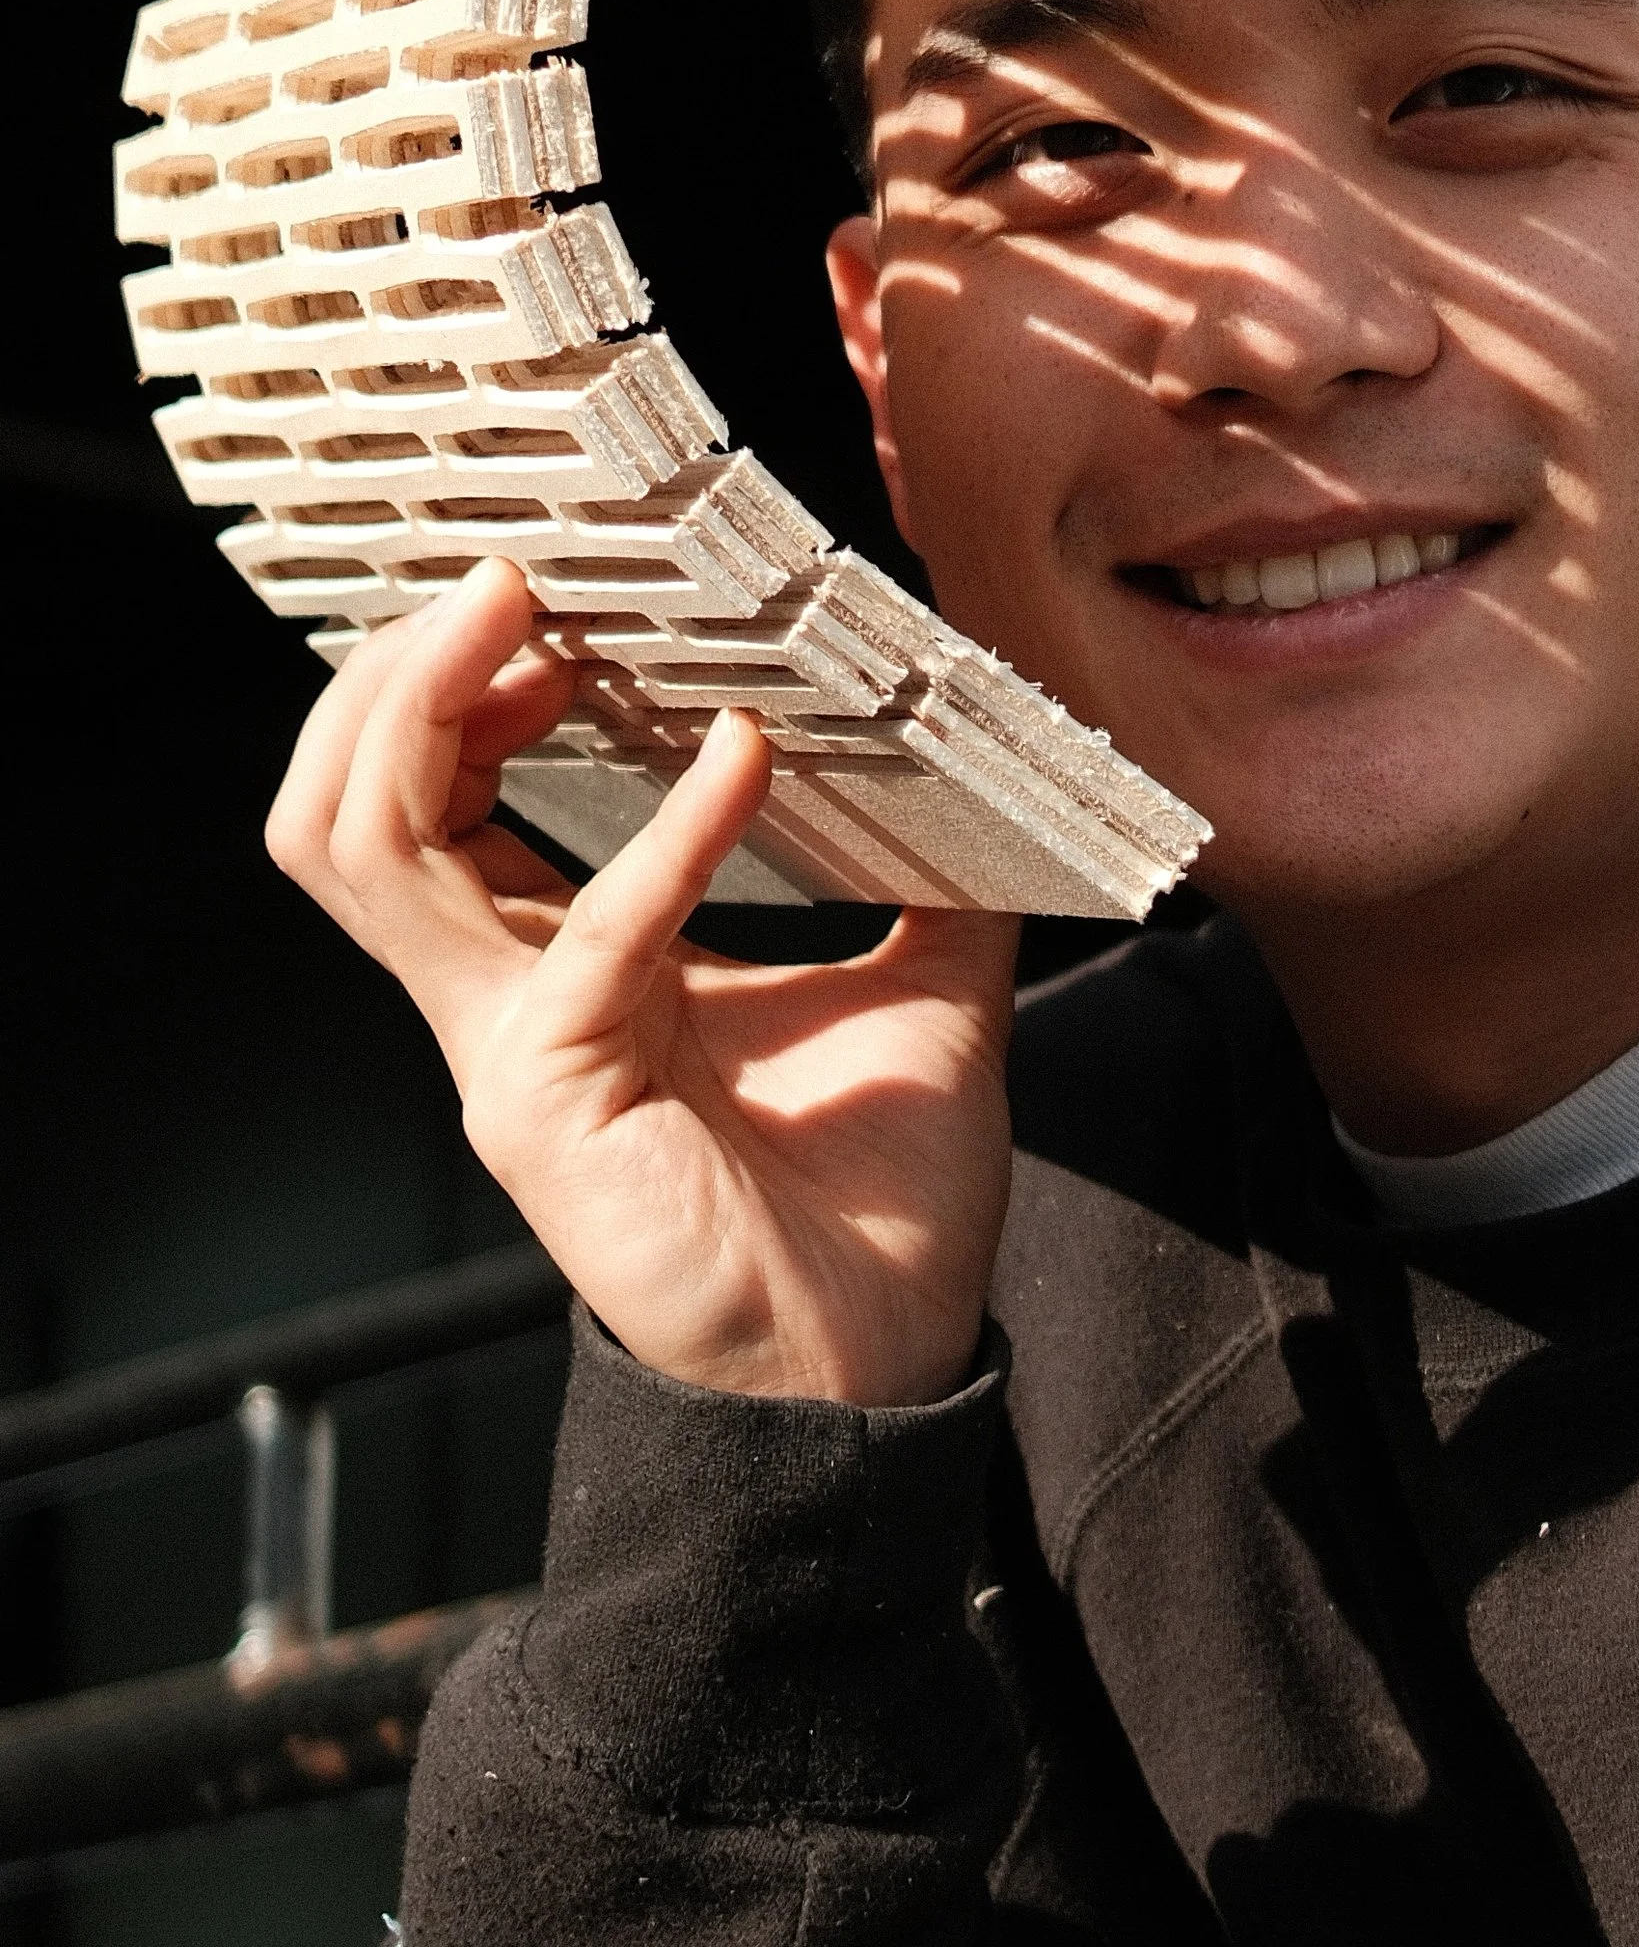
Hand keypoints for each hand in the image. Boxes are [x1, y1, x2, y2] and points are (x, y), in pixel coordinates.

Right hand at [265, 561, 1017, 1405]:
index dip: (454, 687)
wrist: (884, 1368)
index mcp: (559, 971)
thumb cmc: (877, 1203)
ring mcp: (509, 1057)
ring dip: (434, 714)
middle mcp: (501, 1007)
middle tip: (506, 578)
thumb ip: (930, 871)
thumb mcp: (918, 991)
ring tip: (533, 619)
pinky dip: (664, 832)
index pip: (419, 802)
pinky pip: (585, 939)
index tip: (554, 604)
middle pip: (340, 809)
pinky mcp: (556, 1108)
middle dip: (395, 675)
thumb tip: (991, 746)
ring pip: (366, 854)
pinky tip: (742, 758)